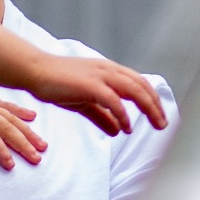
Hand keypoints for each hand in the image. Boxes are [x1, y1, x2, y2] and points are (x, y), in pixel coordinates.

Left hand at [0, 58, 45, 168]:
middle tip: (38, 158)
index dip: (0, 151)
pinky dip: (20, 111)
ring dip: (27, 131)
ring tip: (42, 144)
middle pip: (6, 128)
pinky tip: (32, 117)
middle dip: (23, 144)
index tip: (12, 164)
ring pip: (11, 118)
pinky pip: (6, 105)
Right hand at [22, 53, 168, 136]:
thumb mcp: (85, 102)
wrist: (36, 72)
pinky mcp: (90, 84)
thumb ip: (102, 116)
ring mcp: (100, 75)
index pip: (139, 82)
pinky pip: (113, 100)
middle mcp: (109, 70)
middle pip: (142, 86)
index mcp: (109, 71)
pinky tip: (126, 127)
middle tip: (163, 124)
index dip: (152, 98)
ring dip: (148, 108)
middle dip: (156, 105)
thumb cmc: (58, 84)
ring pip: (133, 90)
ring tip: (156, 124)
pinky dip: (123, 114)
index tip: (159, 115)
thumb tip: (118, 130)